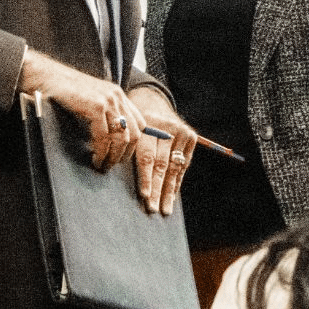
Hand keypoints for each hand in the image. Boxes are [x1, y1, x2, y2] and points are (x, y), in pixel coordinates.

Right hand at [20, 48, 141, 170]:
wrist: (44, 75)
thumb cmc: (62, 91)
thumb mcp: (90, 99)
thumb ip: (103, 114)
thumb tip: (107, 141)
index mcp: (118, 95)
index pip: (139, 123)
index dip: (133, 143)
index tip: (123, 155)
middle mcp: (117, 96)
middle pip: (134, 132)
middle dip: (125, 153)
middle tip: (113, 165)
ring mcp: (108, 100)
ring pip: (122, 137)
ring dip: (114, 156)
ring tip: (103, 165)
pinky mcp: (95, 106)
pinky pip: (104, 136)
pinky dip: (101, 151)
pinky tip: (95, 158)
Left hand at [129, 85, 196, 216]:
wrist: (151, 98)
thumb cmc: (132, 119)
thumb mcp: (126, 128)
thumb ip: (127, 149)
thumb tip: (117, 178)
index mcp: (147, 125)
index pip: (147, 157)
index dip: (146, 178)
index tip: (145, 196)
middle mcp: (166, 128)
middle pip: (161, 165)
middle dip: (157, 190)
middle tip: (153, 209)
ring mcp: (181, 132)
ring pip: (174, 168)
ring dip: (168, 191)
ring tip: (165, 209)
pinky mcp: (191, 137)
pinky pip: (183, 165)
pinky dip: (176, 182)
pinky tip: (172, 197)